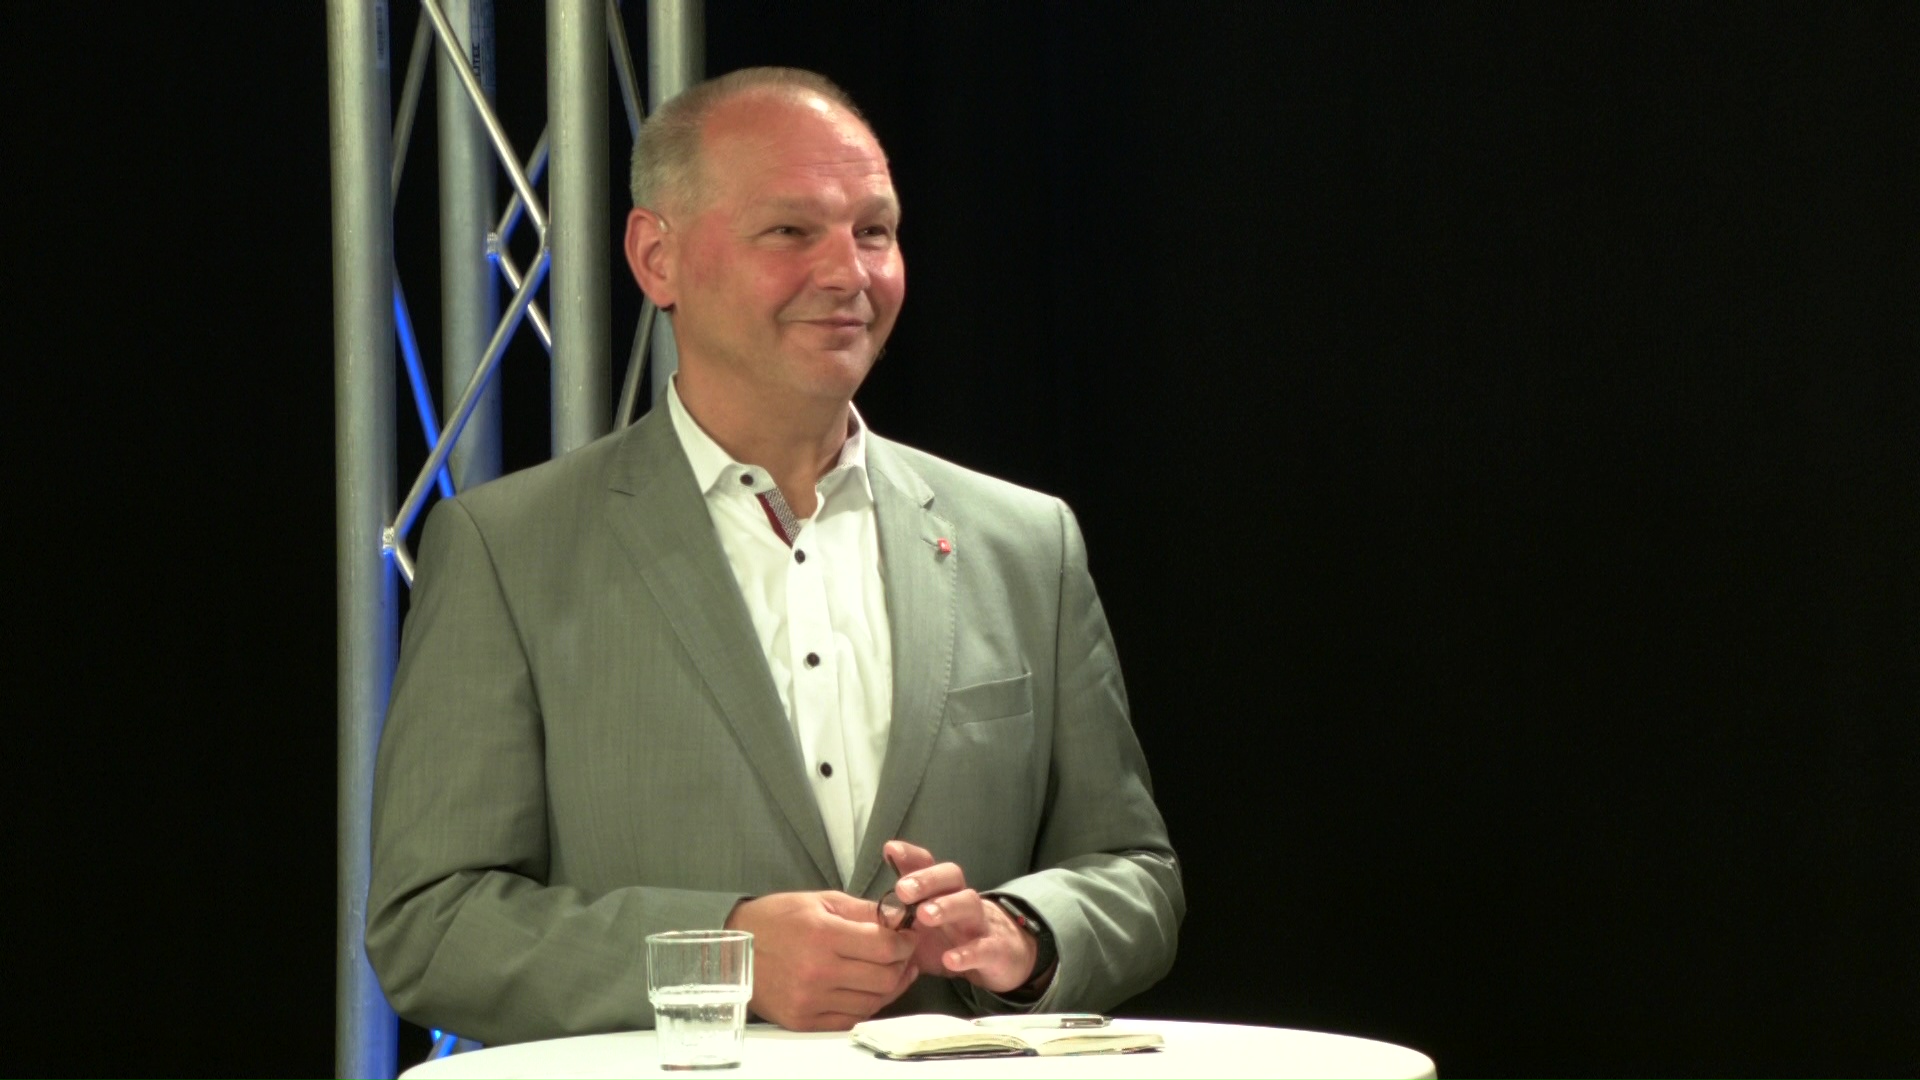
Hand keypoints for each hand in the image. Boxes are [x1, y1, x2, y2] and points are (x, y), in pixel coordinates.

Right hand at [723, 890, 917, 1030]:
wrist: (733, 952)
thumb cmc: (775, 920)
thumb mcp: (819, 900)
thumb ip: (862, 910)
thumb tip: (899, 918)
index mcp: (822, 934)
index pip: (884, 947)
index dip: (905, 942)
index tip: (908, 937)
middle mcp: (817, 971)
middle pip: (883, 978)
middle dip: (902, 965)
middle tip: (903, 956)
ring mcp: (810, 1000)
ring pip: (871, 1002)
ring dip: (889, 988)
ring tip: (891, 972)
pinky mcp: (803, 1020)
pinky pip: (850, 1019)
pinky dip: (865, 1006)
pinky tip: (867, 990)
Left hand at [883, 840, 1044, 995]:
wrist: (1001, 959)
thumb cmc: (951, 939)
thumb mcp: (920, 926)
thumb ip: (895, 915)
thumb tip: (856, 908)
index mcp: (942, 892)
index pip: (928, 865)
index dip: (911, 856)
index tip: (890, 850)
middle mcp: (962, 900)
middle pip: (951, 877)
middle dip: (927, 879)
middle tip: (903, 889)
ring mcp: (981, 924)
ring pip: (970, 904)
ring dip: (947, 906)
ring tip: (925, 915)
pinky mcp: (996, 951)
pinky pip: (985, 949)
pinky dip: (968, 954)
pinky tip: (950, 959)